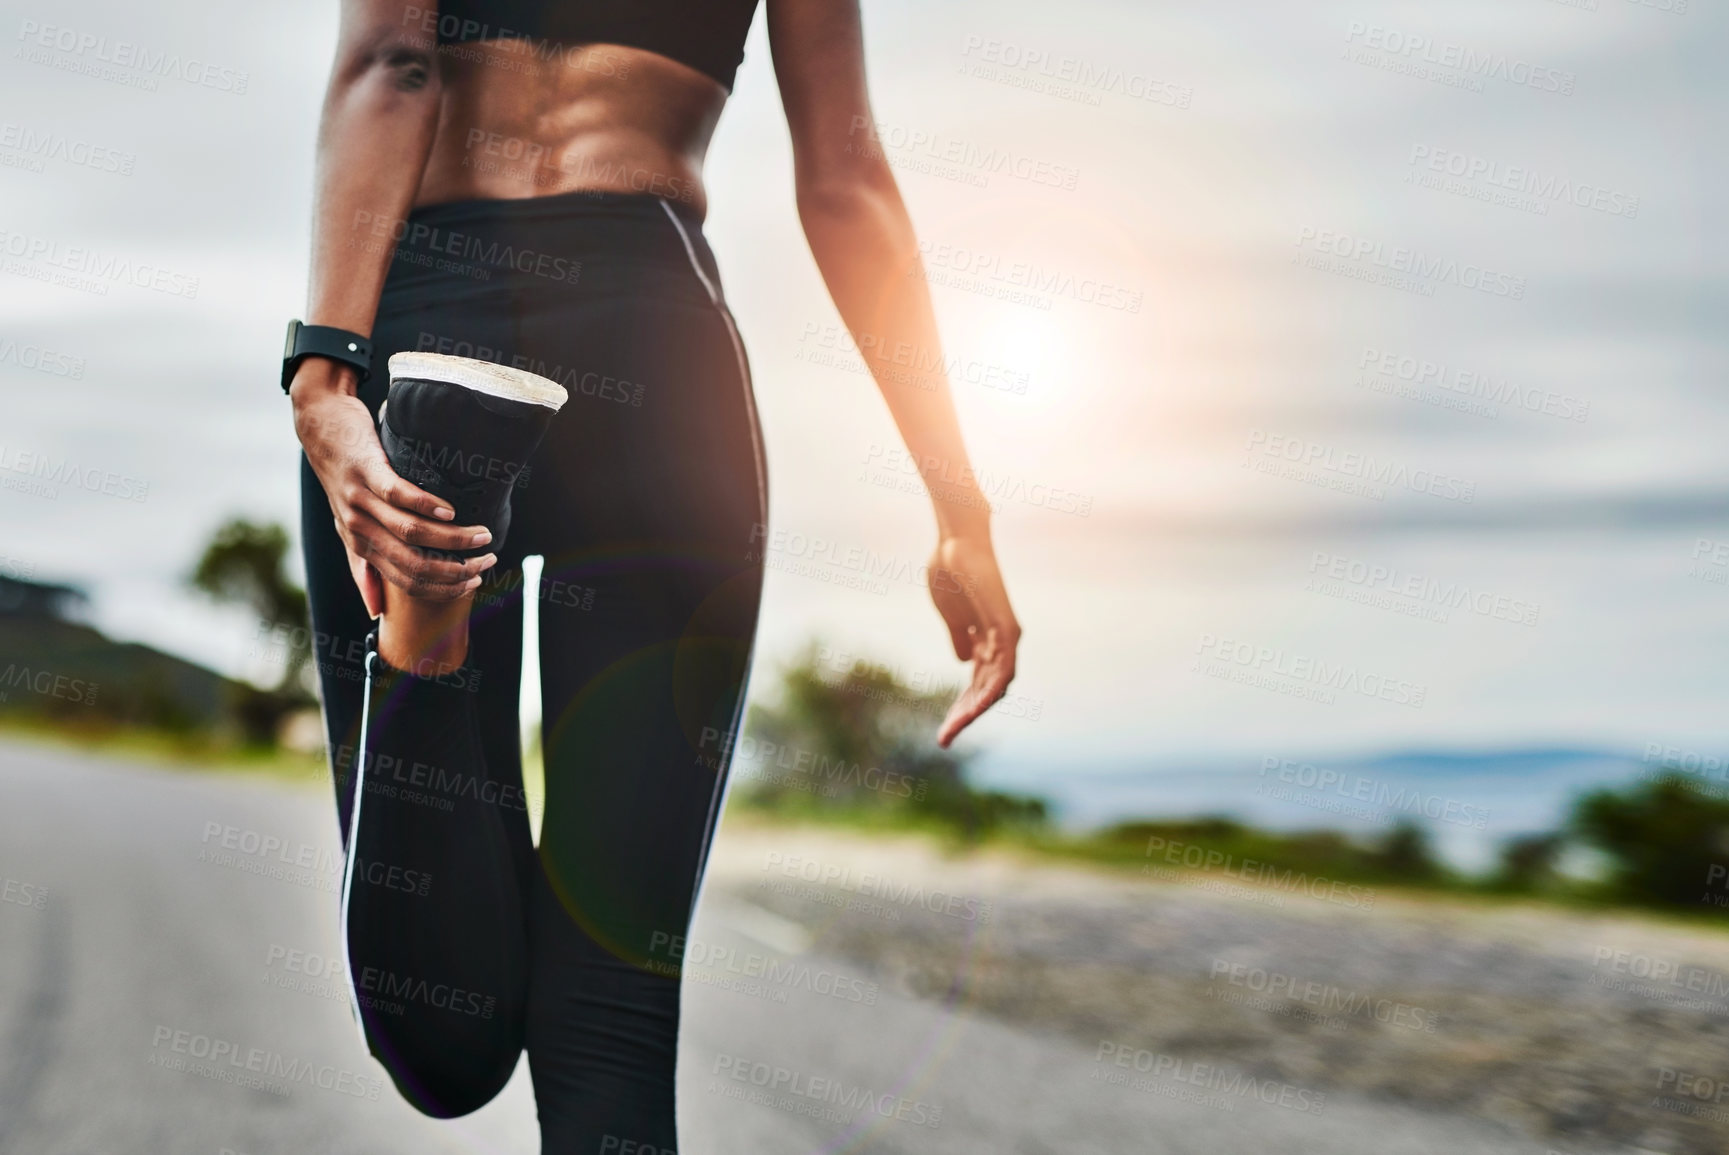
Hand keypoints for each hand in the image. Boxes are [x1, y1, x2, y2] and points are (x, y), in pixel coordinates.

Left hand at [290, 361, 494, 616]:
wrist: (319, 430)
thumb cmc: (342, 478)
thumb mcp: (347, 528)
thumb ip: (363, 568)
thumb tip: (375, 612)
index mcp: (361, 546)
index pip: (407, 582)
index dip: (445, 587)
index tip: (475, 580)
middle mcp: (359, 528)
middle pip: (413, 563)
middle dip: (457, 568)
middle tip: (487, 560)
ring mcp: (362, 500)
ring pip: (411, 532)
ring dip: (453, 538)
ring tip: (482, 535)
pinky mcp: (367, 471)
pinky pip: (399, 495)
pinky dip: (428, 505)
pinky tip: (451, 510)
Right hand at [927, 531, 1019, 747]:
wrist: (955, 543)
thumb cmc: (950, 572)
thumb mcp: (950, 615)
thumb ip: (959, 637)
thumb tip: (963, 661)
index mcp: (984, 640)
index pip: (976, 684)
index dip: (960, 709)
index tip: (943, 732)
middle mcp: (1000, 642)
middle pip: (986, 690)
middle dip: (965, 716)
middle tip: (944, 740)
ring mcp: (1007, 636)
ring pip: (997, 686)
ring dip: (975, 710)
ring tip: (954, 730)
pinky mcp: (1009, 627)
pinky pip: (1004, 668)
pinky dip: (991, 690)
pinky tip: (975, 709)